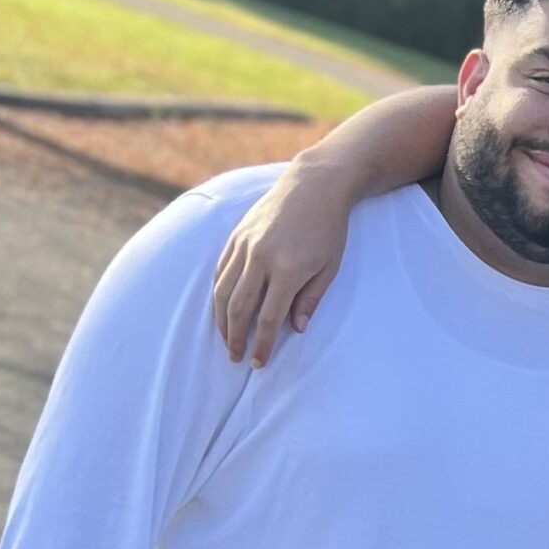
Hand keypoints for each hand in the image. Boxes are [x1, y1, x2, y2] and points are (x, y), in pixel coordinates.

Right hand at [211, 163, 355, 367]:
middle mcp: (261, 258)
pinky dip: (218, 293)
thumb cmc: (329, 229)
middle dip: (236, 338)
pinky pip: (220, 271)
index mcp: (288, 269)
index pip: (268, 318)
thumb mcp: (330, 266)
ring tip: (227, 340)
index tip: (259, 363)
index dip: (262, 344)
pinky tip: (221, 310)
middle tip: (236, 358)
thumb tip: (295, 330)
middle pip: (239, 308)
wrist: (314, 186)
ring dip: (222, 321)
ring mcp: (245, 246)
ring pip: (223, 291)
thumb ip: (311, 299)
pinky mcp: (236, 236)